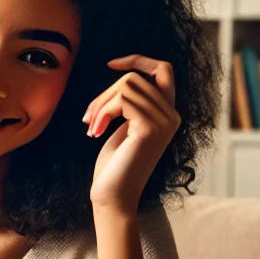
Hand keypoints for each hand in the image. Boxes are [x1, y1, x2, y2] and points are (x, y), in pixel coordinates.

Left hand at [82, 55, 180, 213]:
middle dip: (105, 94)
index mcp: (168, 114)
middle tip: (88, 118)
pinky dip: (102, 112)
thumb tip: (123, 78)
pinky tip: (94, 132)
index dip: (138, 61)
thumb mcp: (124, 127)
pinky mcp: (149, 128)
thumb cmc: (114, 166)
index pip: (163, 69)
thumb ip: (131, 104)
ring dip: (100, 104)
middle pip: (135, 78)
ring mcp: (164, 121)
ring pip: (127, 85)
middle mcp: (171, 115)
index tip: (111, 65)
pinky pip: (122, 100)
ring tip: (91, 126)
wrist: (114, 197)